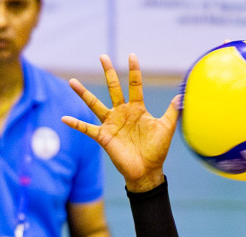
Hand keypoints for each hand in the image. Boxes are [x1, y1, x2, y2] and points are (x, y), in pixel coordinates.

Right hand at [63, 54, 178, 192]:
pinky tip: (64, 118)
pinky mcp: (104, 136)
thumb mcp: (166, 128)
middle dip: (109, 72)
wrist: (148, 171)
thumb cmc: (157, 150)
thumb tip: (182, 96)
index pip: (135, 85)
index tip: (132, 55)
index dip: (134, 71)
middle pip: (113, 88)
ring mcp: (111, 124)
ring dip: (83, 93)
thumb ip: (172, 112)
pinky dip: (75, 124)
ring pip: (94, 104)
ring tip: (72, 81)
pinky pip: (86, 128)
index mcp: (137, 109)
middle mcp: (122, 113)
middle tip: (103, 56)